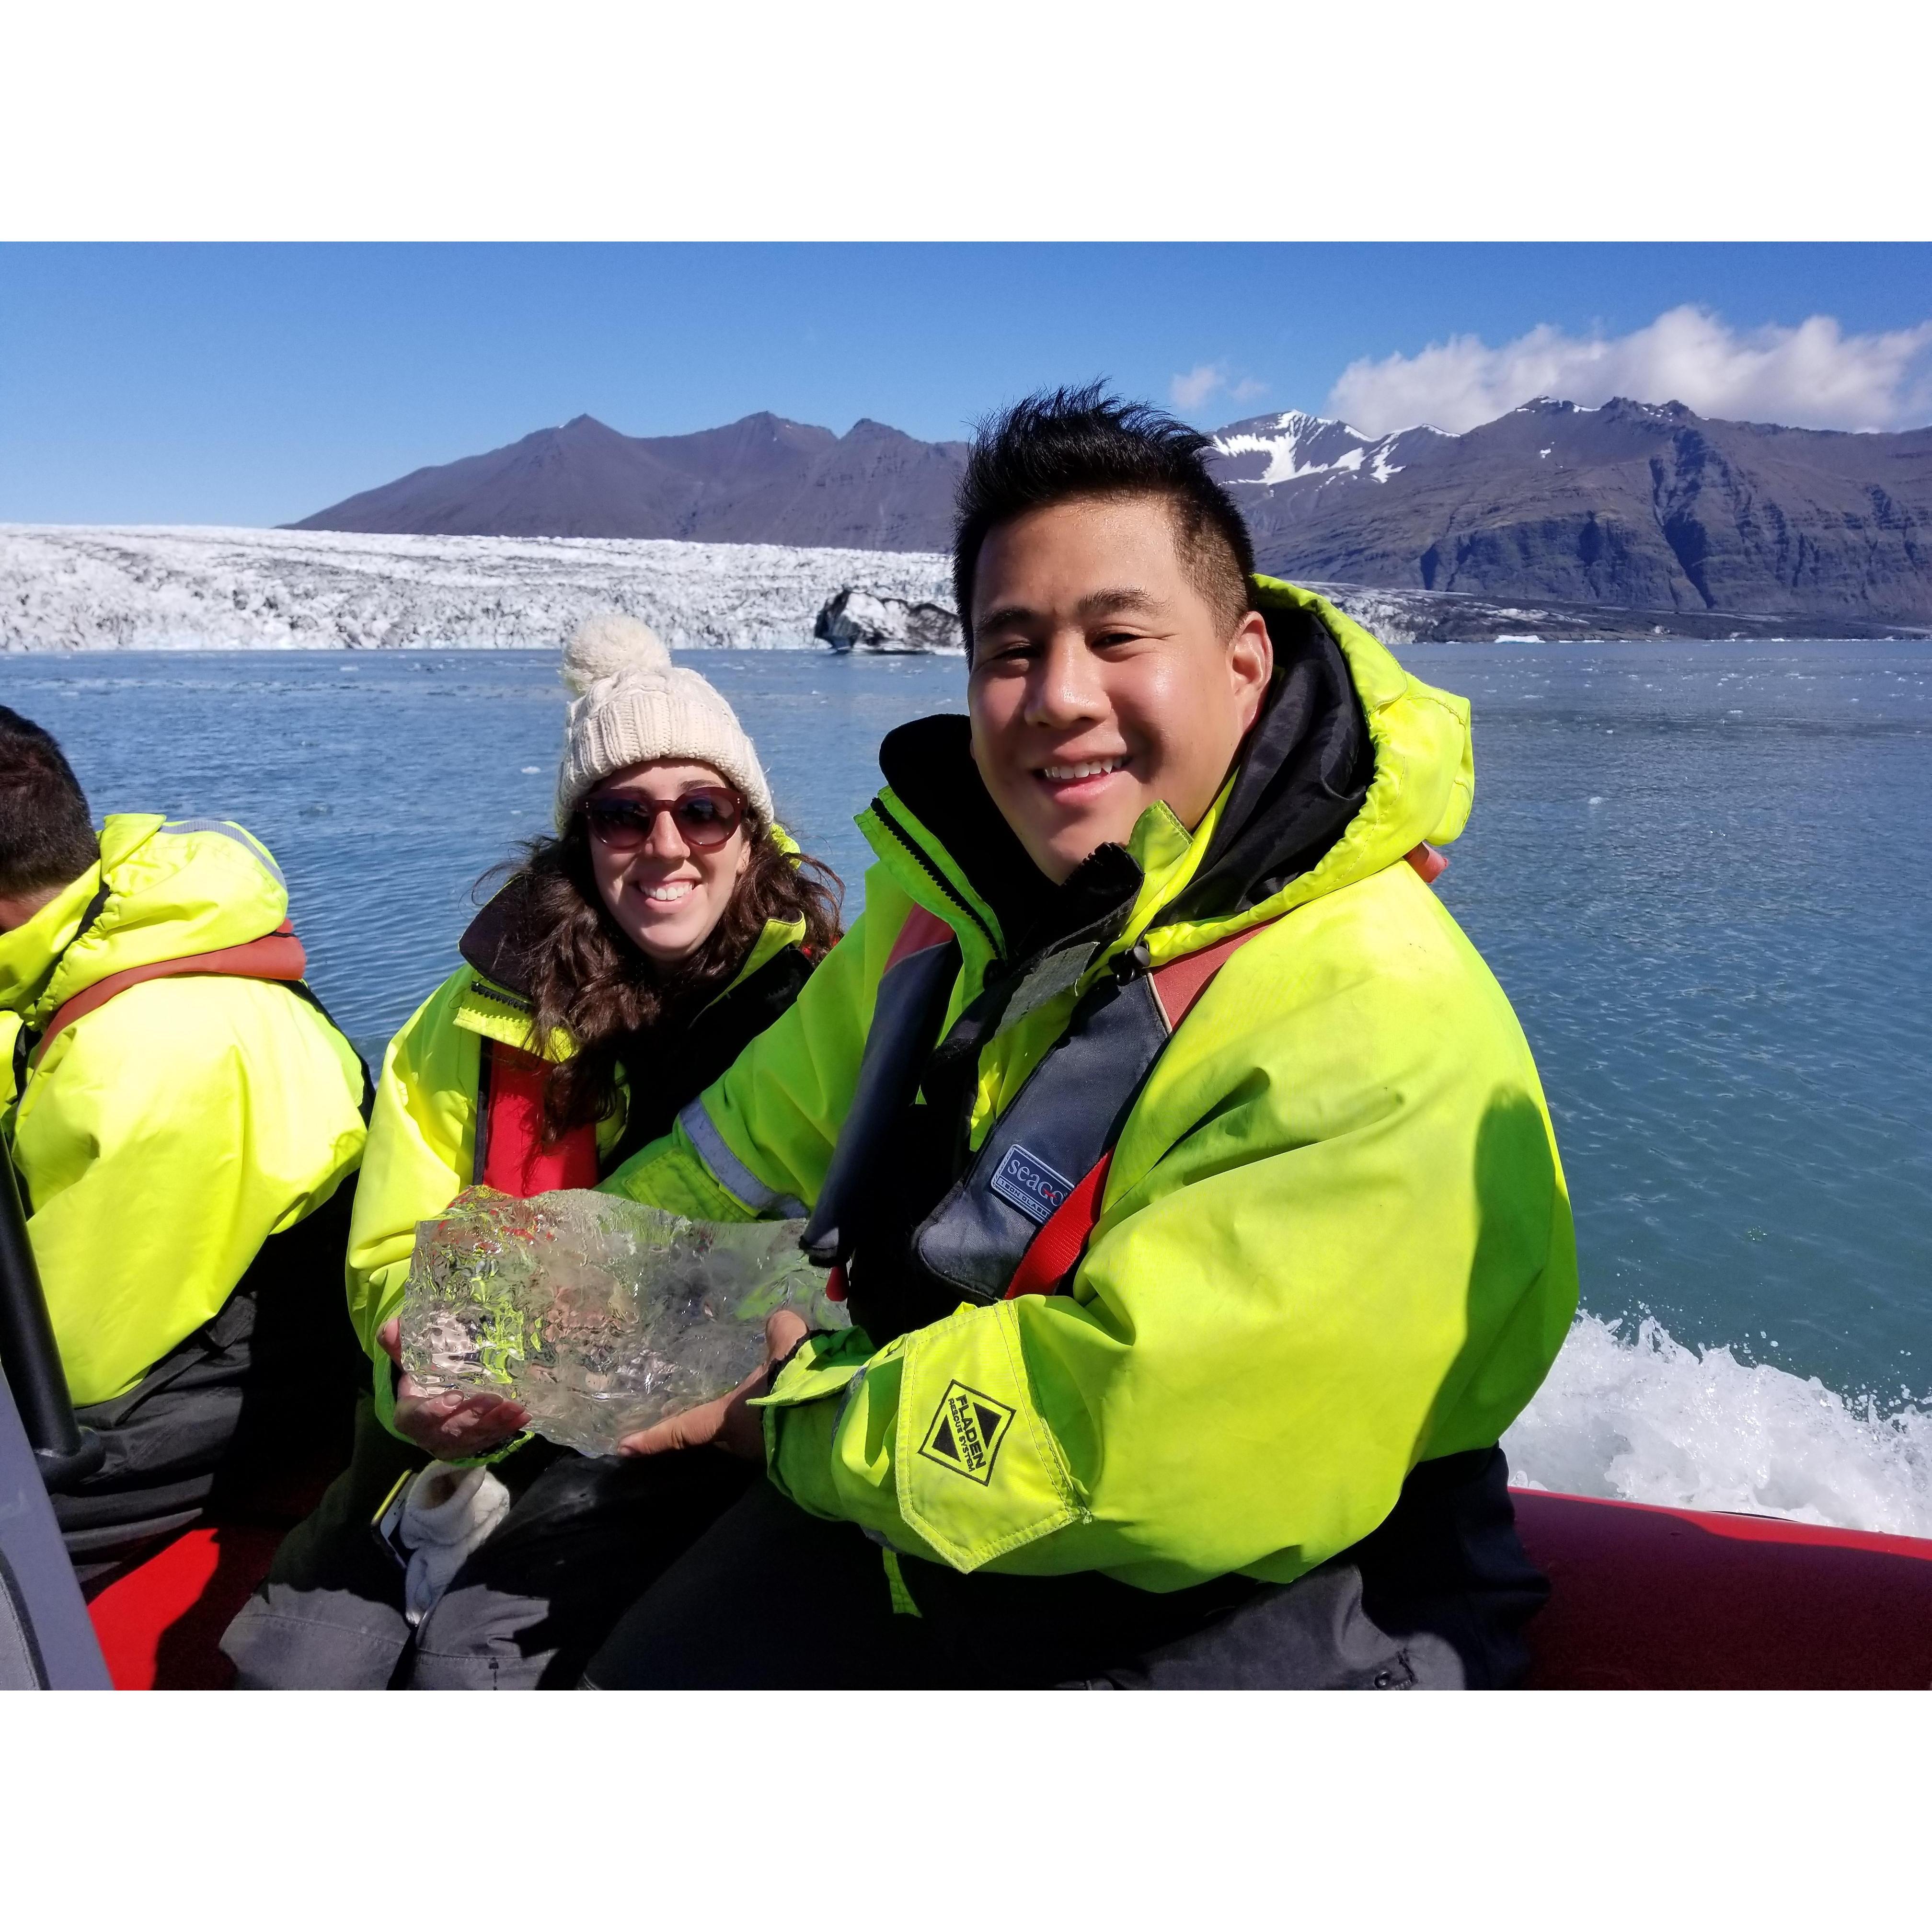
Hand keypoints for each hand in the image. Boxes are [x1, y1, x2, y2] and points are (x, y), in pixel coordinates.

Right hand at [378, 1317, 529, 1459]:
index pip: (417, 1417)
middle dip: (474, 1416)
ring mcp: (451, 1444)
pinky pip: (489, 1440)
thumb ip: (399, 1345)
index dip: (434, 1409)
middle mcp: (429, 1435)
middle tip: (496, 1399)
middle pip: (450, 1430)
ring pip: (473, 1437)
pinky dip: (507, 1429)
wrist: (430, 1404)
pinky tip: (524, 1416)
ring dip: (496, 1423)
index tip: (456, 1396)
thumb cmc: (420, 1379)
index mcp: (409, 1415)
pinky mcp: (471, 1446)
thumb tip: (391, 1326)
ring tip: (517, 1407)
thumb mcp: (408, 1362)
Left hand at [617, 1310, 807, 1460]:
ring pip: (747, 1435)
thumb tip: (776, 1320)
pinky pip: (775, 1433)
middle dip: (705, 1424)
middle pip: (713, 1435)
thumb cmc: (801, 1386)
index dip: (652, 1438)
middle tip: (693, 1408)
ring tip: (747, 1402)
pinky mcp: (796, 1452)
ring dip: (747, 1420)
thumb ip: (778, 1331)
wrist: (846, 1422)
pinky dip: (774, 1419)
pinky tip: (784, 1404)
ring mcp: (769, 1453)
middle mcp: (741, 1443)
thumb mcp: (787, 1346)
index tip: (623, 1447)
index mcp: (726, 1420)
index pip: (681, 1430)